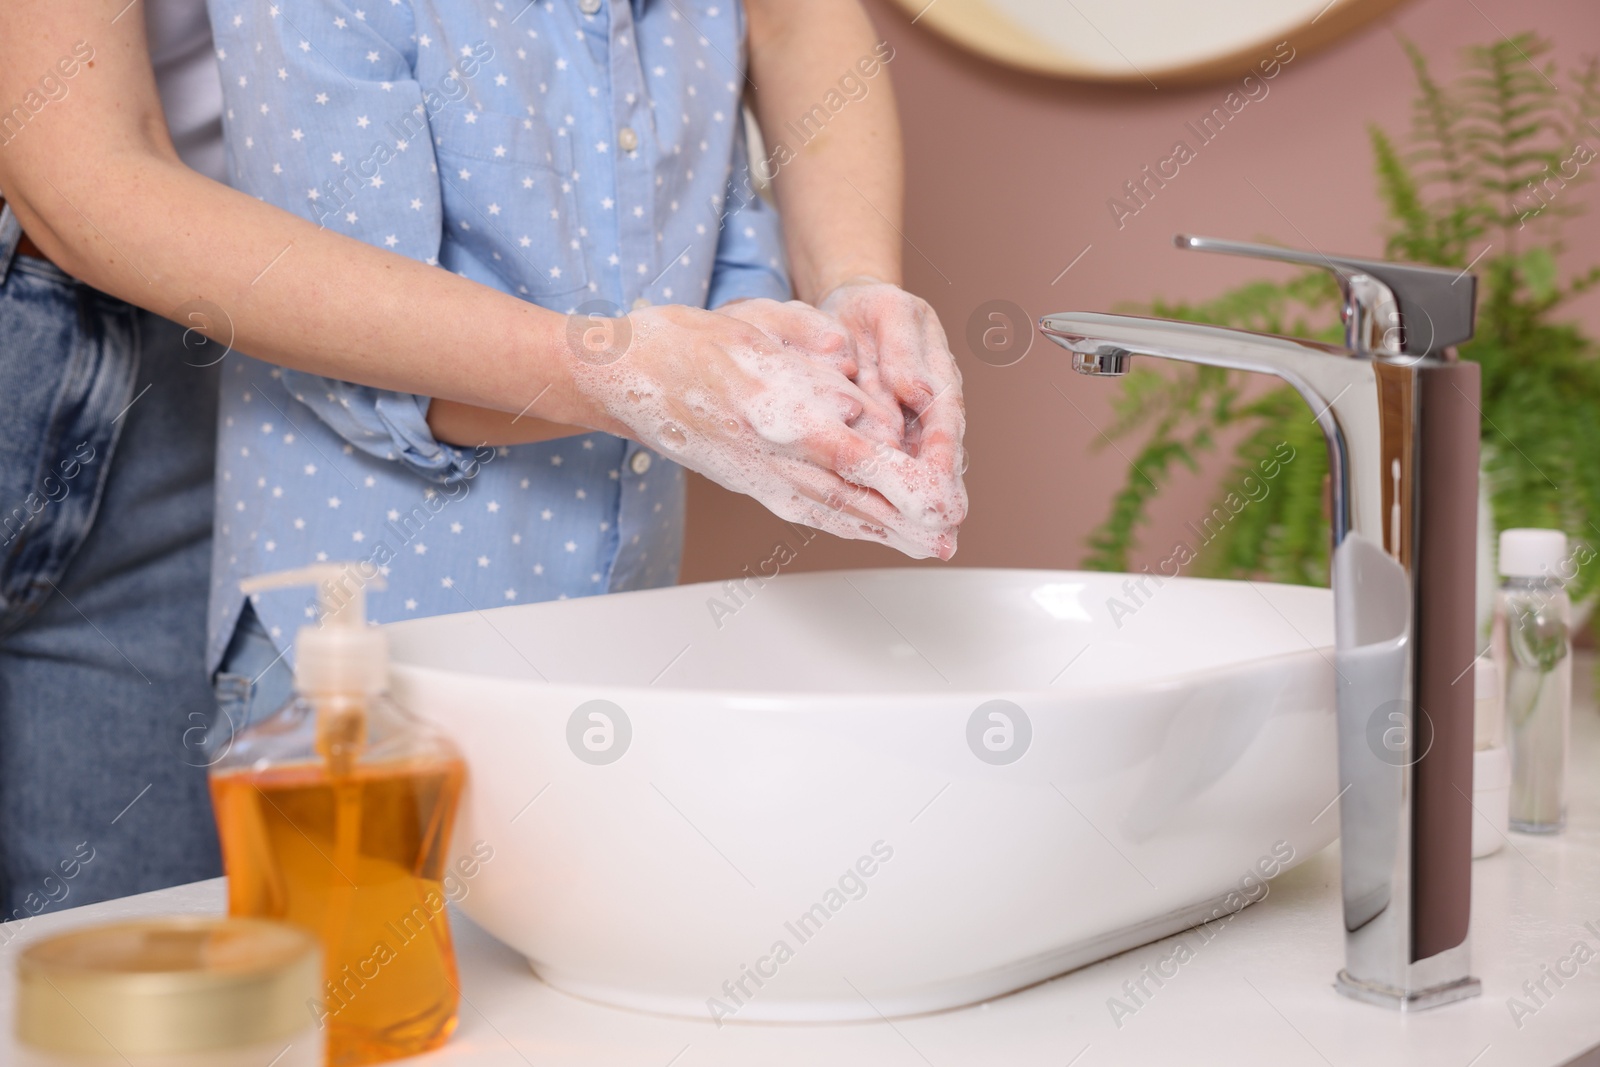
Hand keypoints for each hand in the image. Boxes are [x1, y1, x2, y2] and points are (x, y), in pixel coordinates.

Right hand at [566, 300, 958, 558]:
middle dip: (904, 521)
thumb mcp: (755, 323)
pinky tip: (877, 533)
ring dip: (886, 533)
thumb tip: (852, 365)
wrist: (624, 380)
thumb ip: (810, 343)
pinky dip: (849, 525)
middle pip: (848, 496)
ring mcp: (758, 478)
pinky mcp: (752, 485)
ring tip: (929, 547)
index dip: (896, 481)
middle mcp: (767, 457)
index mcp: (771, 413)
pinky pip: (810, 512)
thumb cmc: (685, 345)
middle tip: (949, 537)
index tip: (935, 495)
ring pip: (832, 511)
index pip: (846, 455)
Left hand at [817, 279, 967, 532]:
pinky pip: (886, 469)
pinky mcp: (883, 439)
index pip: (944, 424)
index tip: (941, 491)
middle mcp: (928, 409)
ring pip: (915, 470)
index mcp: (936, 377)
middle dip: (940, 496)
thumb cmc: (872, 310)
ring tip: (919, 541)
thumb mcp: (891, 314)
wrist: (849, 312)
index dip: (943, 460)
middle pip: (939, 458)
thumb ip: (905, 351)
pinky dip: (888, 496)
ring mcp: (908, 427)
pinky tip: (884, 525)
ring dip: (916, 505)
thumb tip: (918, 391)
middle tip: (941, 533)